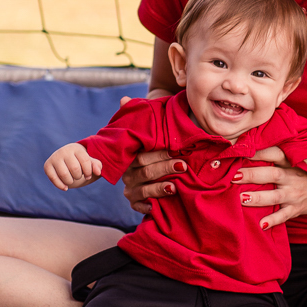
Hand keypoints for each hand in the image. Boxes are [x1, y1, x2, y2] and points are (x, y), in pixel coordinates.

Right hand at [44, 143, 102, 189]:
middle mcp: (64, 151)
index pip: (85, 161)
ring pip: (64, 174)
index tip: (88, 175)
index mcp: (76, 148)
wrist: (66, 161)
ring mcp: (54, 158)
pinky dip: (61, 186)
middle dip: (79, 176)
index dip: (89, 172)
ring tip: (72, 180)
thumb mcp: (90, 163)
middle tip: (78, 176)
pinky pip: (53, 178)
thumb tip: (98, 172)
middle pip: (75, 169)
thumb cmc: (81, 162)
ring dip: (71, 181)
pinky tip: (66, 188)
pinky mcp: (47, 166)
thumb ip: (96, 165)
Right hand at [114, 96, 184, 213]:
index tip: (176, 150)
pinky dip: (147, 208)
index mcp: (131, 156)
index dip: (159, 154)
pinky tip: (157, 208)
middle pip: (144, 171)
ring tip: (175, 186)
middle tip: (182, 165)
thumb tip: (123, 99)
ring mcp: (131, 189)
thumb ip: (140, 118)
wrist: (155, 172)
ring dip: (159, 188)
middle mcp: (129, 173)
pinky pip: (139, 207)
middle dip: (164, 168)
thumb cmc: (154, 150)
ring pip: (143, 190)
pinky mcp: (135, 203)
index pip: (142, 155)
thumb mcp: (148, 134)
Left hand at [234, 146, 306, 229]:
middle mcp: (291, 178)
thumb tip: (248, 154)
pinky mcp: (297, 209)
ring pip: (275, 196)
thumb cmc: (305, 176)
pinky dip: (273, 220)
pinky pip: (284, 215)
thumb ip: (274, 160)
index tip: (241, 151)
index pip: (274, 154)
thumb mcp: (293, 164)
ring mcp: (294, 194)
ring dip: (259, 198)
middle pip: (271, 174)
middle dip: (252, 175)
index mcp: (290, 164)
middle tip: (234, 176)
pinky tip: (261, 224)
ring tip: (242, 199)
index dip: (259, 152)